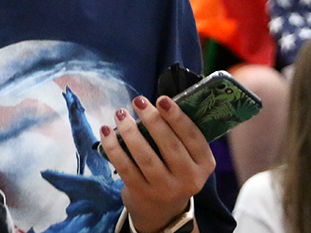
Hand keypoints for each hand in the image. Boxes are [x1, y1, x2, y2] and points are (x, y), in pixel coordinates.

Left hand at [99, 96, 212, 232]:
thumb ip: (179, 134)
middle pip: (170, 146)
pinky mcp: (142, 193)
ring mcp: (165, 189)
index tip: (162, 98)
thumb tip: (158, 102)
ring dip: (130, 132)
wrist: (162, 211)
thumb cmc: (174, 170)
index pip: (193, 137)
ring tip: (121, 113)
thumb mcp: (187, 157)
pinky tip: (106, 132)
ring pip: (146, 157)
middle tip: (138, 101)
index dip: (177, 117)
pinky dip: (113, 148)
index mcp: (204, 164)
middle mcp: (188, 179)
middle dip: (153, 120)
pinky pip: (125, 167)